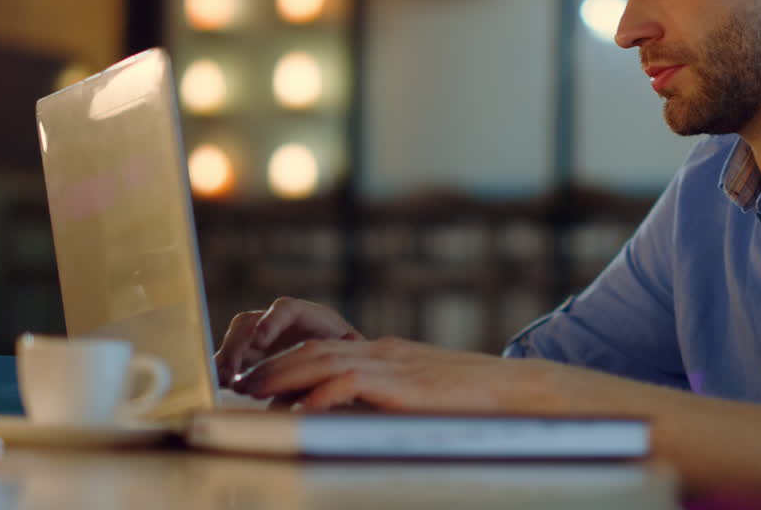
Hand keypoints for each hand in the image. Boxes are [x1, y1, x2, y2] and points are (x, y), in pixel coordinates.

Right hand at [214, 297, 362, 386]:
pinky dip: (224, 371)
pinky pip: (231, 360)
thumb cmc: (354, 367)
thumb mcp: (352, 361)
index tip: (260, 341)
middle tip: (233, 372)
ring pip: (236, 340)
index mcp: (313, 318)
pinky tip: (222, 387)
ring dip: (227, 359)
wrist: (351, 378)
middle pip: (251, 322)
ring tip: (225, 381)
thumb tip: (343, 353)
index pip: (286, 308)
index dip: (271, 321)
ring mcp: (267, 342)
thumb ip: (342, 358)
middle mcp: (284, 326)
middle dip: (238, 345)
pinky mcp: (255, 361)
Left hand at [230, 336, 583, 413]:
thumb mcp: (424, 393)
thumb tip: (355, 413)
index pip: (327, 346)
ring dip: (284, 376)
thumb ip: (390, 396)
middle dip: (274, 364)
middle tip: (242, 382)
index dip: (289, 359)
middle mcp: (386, 352)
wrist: (517, 391)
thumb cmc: (477, 400)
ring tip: (255, 391)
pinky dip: (322, 394)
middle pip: (315, 348)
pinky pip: (352, 383)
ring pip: (324, 361)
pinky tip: (301, 409)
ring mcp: (395, 364)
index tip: (262, 377)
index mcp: (389, 353)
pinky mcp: (404, 385)